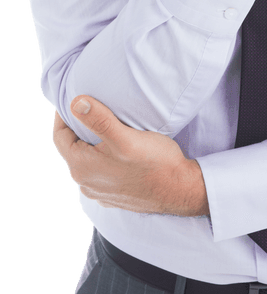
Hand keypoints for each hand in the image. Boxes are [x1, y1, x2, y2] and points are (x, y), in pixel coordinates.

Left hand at [52, 97, 209, 216]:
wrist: (180, 191)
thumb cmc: (155, 163)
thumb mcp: (126, 137)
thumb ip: (99, 119)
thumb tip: (75, 102)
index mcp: (82, 166)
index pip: (59, 135)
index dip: (64, 115)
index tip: (74, 98)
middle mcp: (85, 182)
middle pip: (72, 148)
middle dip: (79, 128)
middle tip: (93, 109)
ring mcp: (98, 192)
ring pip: (87, 161)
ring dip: (92, 144)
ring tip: (107, 127)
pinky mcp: (112, 196)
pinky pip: (100, 173)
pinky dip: (104, 159)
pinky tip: (119, 152)